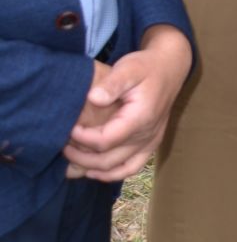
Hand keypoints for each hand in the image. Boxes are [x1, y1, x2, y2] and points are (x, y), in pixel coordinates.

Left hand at [63, 26, 191, 181]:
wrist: (170, 68)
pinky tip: (95, 171)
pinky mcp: (151, 144)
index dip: (82, 139)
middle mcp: (147, 135)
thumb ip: (111, 84)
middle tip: (62, 145)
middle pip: (108, 160)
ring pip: (118, 168)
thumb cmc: (146, 67)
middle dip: (80, 157)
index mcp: (140, 119)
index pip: (104, 141)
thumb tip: (92, 99)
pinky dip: (112, 174)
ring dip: (93, 169)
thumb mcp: (128, 68)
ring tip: (73, 160)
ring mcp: (151, 142)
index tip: (68, 128)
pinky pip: (131, 168)